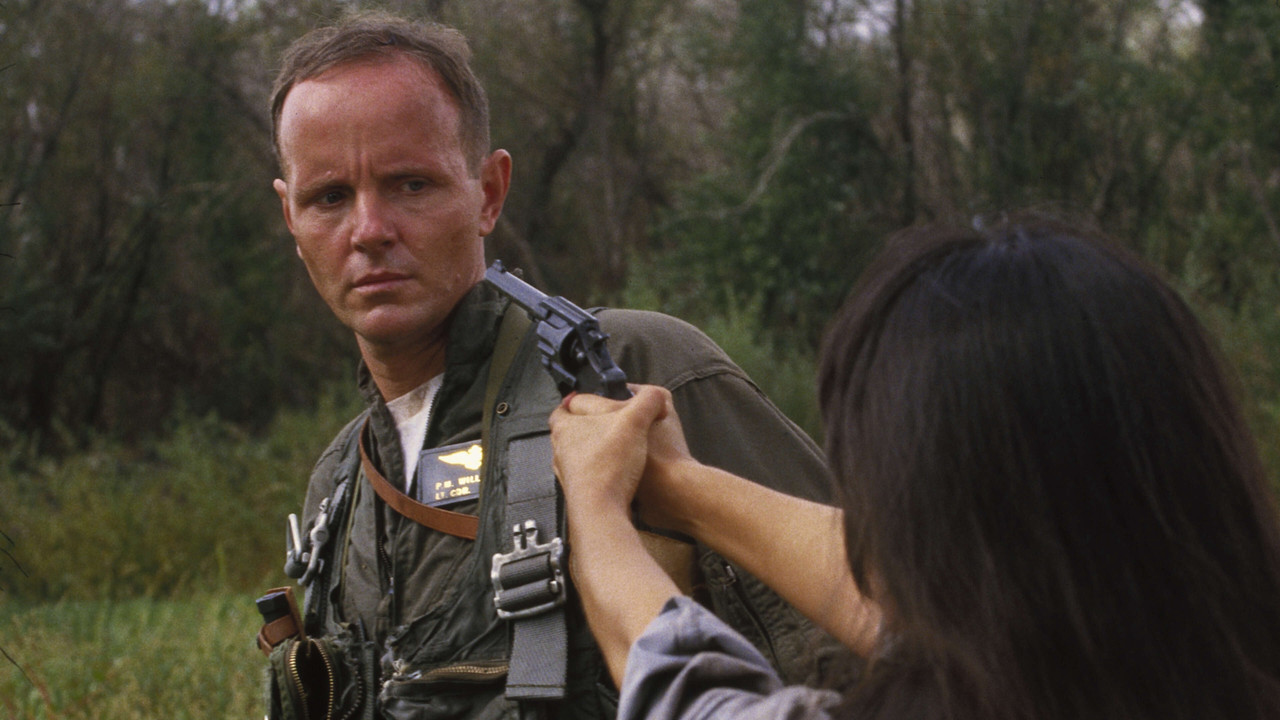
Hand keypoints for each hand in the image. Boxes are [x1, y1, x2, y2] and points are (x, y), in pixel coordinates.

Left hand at [548, 385, 670, 520]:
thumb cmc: (609, 465)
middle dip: (588, 426)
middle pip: (570, 432)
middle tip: (606, 423)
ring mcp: (568, 475)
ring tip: (615, 448)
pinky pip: (589, 477)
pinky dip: (601, 472)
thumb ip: (648, 401)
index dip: (574, 402)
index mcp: (566, 428)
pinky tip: (619, 473)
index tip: (586, 400)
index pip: (561, 408)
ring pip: (578, 456)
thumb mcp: (636, 422)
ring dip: (594, 451)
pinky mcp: (580, 493)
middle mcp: (561, 452)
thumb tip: (657, 394)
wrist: (603, 510)